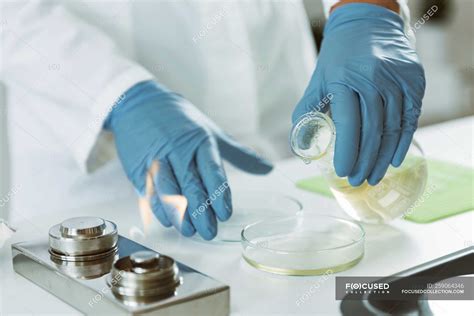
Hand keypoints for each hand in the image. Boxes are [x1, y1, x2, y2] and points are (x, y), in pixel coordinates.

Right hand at [105, 81, 272, 239]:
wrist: (138, 103)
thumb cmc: (180, 120)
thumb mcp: (211, 132)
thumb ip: (239, 154)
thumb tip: (269, 169)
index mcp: (199, 140)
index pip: (211, 170)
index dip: (219, 194)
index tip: (225, 214)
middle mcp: (177, 150)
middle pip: (190, 184)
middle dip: (200, 211)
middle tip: (210, 232)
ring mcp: (156, 158)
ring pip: (167, 191)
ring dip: (178, 214)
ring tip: (190, 231)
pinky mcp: (138, 166)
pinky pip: (148, 191)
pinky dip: (158, 208)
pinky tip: (168, 221)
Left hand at [292, 3, 424, 185]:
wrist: (367, 24)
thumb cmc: (338, 58)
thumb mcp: (318, 81)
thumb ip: (307, 112)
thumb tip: (301, 148)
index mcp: (344, 79)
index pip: (348, 123)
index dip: (347, 151)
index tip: (344, 172)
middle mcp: (373, 78)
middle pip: (372, 130)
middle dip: (364, 161)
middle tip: (358, 181)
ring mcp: (396, 79)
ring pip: (392, 127)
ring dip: (383, 157)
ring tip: (373, 177)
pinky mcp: (414, 80)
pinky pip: (410, 117)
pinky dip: (402, 141)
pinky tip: (393, 159)